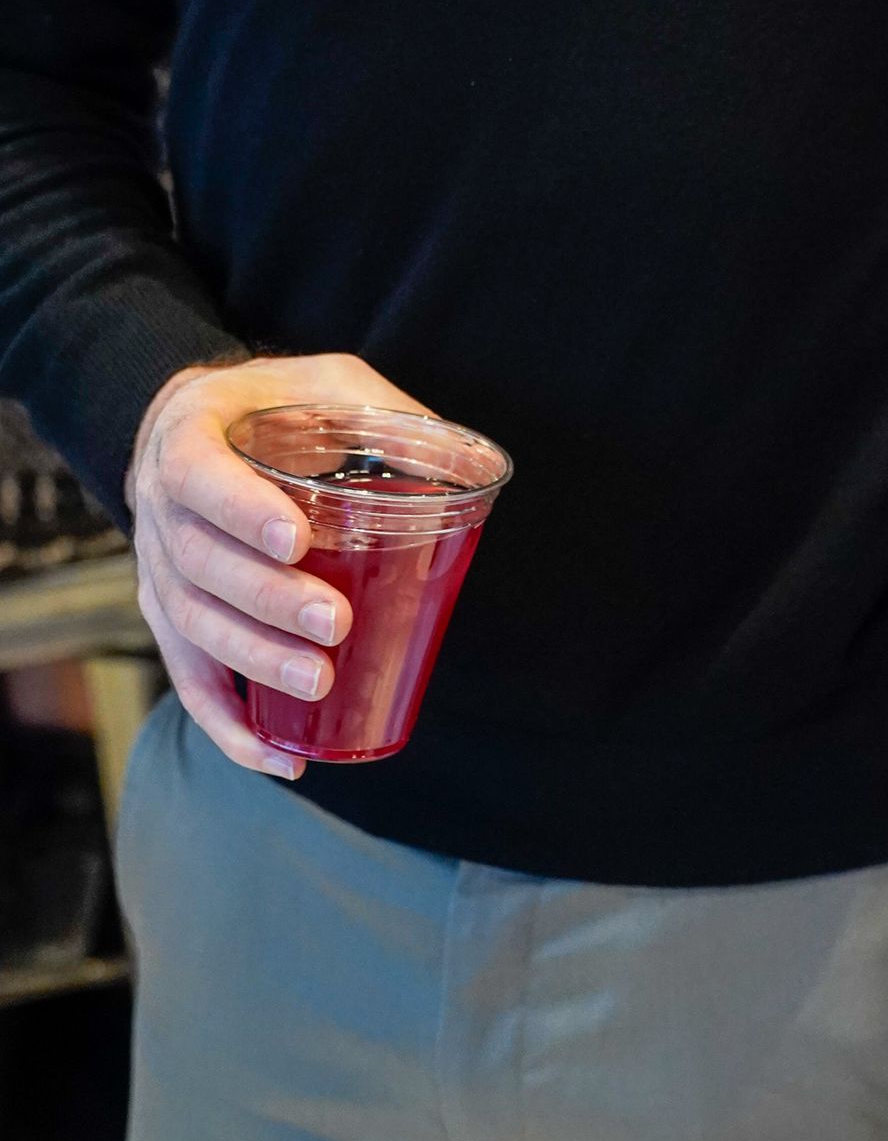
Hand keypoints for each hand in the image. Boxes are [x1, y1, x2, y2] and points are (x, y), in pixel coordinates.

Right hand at [128, 353, 430, 777]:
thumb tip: (477, 465)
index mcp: (188, 439)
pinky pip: (191, 682)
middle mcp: (159, 511)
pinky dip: (230, 728)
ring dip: (256, 661)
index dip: (241, 511)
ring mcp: (158, 571)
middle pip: (200, 566)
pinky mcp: (171, 619)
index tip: (297, 538)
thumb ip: (386, 414)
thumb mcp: (324, 382)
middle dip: (269, 601)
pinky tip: (281, 758)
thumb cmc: (271, 404)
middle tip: (335, 624)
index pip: (200, 477)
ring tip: (320, 682)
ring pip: (195, 627)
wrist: (189, 423)